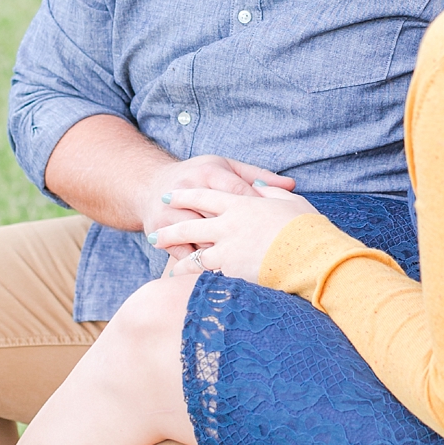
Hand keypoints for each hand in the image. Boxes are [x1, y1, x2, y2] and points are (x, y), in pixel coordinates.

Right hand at [140, 157, 295, 255]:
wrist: (150, 185)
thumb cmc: (200, 176)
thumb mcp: (227, 168)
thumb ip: (259, 176)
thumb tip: (293, 184)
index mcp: (208, 173)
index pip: (237, 191)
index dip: (258, 209)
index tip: (277, 227)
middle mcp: (187, 191)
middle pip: (216, 215)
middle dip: (241, 235)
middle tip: (266, 253)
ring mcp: (170, 212)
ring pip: (199, 237)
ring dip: (220, 254)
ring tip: (244, 270)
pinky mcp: (159, 231)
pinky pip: (182, 253)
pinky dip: (199, 266)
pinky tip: (219, 277)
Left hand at [155, 185, 316, 282]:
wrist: (312, 255)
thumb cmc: (307, 227)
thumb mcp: (291, 201)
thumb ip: (271, 192)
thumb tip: (258, 187)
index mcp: (242, 204)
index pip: (205, 196)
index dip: (185, 195)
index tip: (169, 196)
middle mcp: (229, 226)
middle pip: (189, 226)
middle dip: (170, 230)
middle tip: (155, 234)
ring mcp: (228, 251)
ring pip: (194, 257)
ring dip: (180, 262)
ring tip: (172, 268)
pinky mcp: (232, 274)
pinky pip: (208, 278)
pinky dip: (198, 283)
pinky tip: (190, 288)